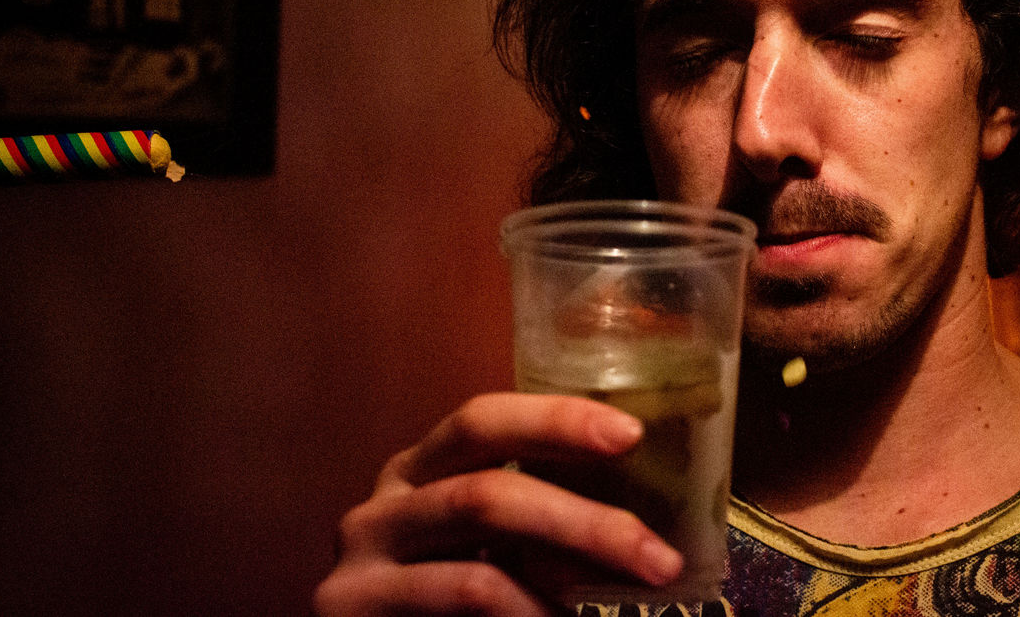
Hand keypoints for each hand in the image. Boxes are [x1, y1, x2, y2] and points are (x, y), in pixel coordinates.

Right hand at [313, 392, 684, 615]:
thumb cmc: (449, 598)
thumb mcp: (495, 547)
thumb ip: (542, 520)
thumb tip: (650, 517)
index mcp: (421, 470)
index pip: (483, 421)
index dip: (555, 420)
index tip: (631, 432)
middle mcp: (382, 509)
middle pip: (485, 497)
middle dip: (587, 527)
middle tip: (661, 559)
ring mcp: (358, 573)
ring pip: (480, 580)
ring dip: (566, 599)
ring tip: (633, 603)